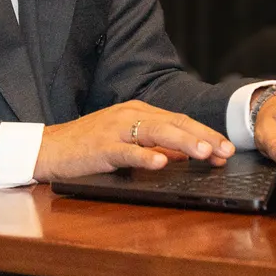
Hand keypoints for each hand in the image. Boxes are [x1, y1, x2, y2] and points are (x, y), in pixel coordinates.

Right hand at [33, 100, 234, 180]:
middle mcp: (130, 115)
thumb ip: (155, 146)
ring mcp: (115, 129)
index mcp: (137, 112)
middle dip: (203, 137)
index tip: (227, 148)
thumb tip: (186, 154)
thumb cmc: (87, 146)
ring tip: (204, 153)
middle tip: (226, 151)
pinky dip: (145, 156)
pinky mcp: (101, 147)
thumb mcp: (125, 142)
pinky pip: (127, 151)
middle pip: (174, 123)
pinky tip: (162, 163)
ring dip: (183, 142)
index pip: (179, 120)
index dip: (205, 133)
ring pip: (156, 132)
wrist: (49, 148)